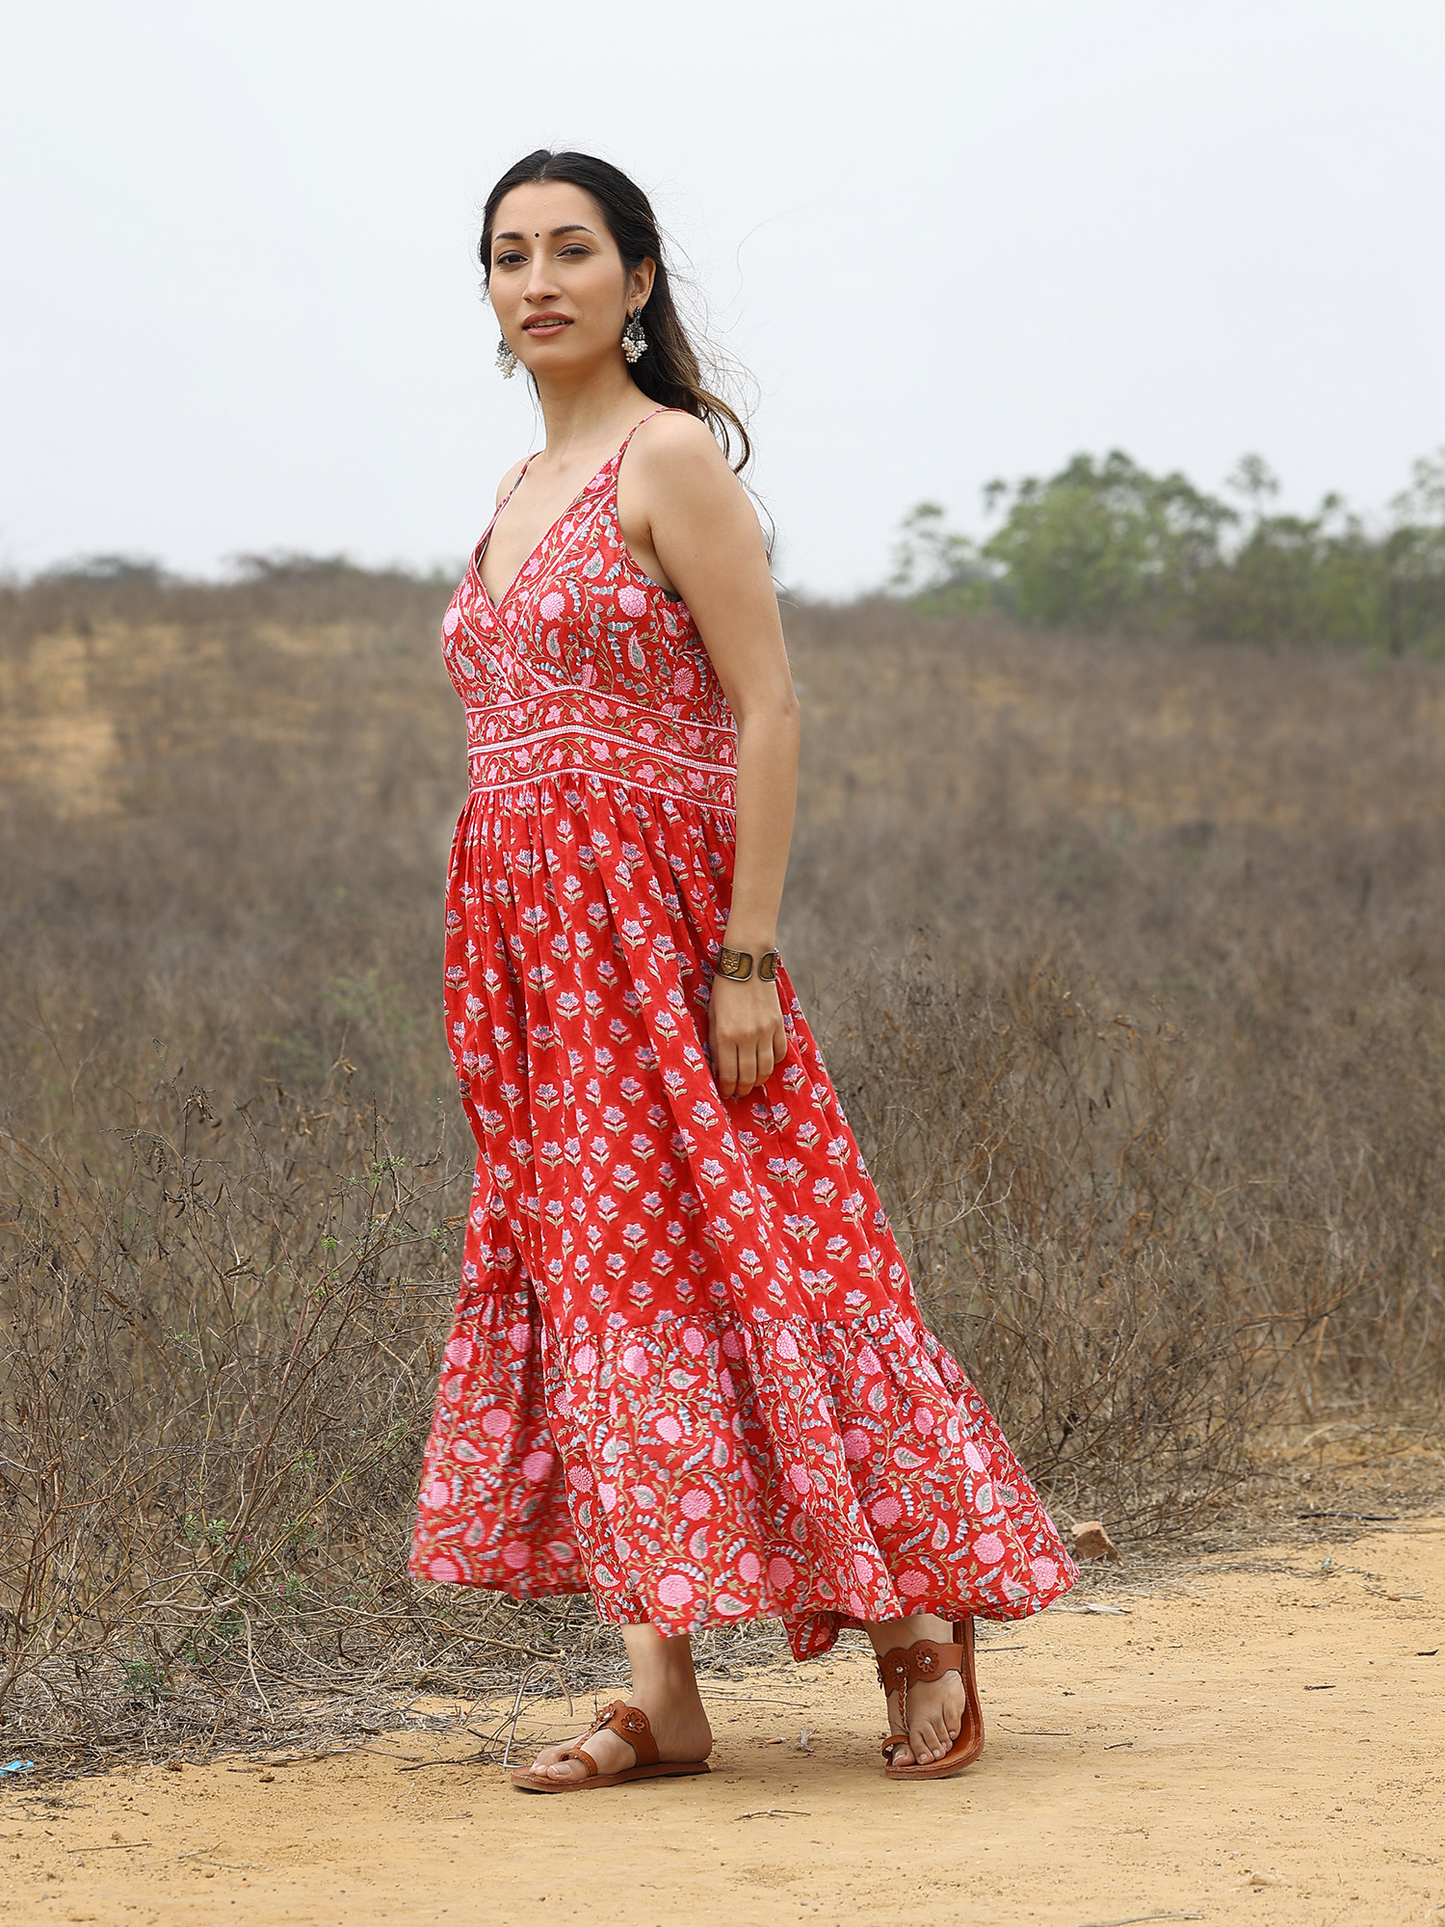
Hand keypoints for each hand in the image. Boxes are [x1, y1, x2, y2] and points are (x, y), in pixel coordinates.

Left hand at [708, 975, 787, 1100]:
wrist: (747, 965)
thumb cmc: (723, 991)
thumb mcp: (712, 1017)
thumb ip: (716, 1043)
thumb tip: (720, 1069)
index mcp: (726, 1035)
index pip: (728, 1074)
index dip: (727, 1088)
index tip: (725, 1093)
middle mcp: (747, 1036)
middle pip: (749, 1076)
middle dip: (742, 1089)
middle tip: (738, 1091)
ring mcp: (766, 1032)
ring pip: (766, 1069)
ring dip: (758, 1081)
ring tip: (751, 1083)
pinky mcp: (778, 1026)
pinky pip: (779, 1053)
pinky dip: (772, 1063)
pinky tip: (765, 1064)